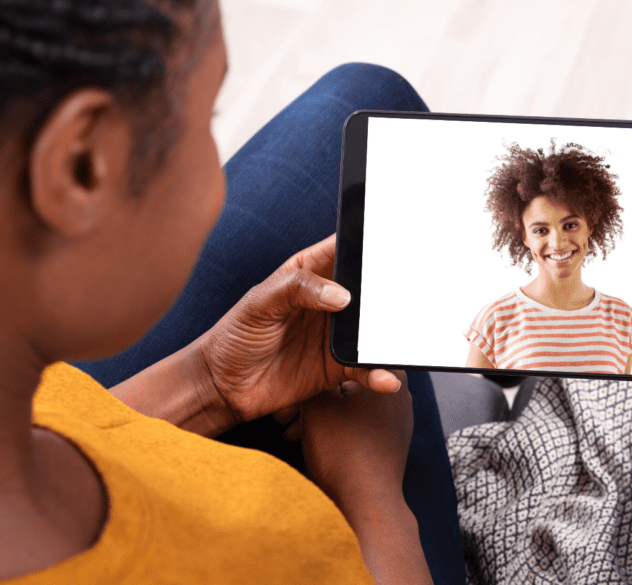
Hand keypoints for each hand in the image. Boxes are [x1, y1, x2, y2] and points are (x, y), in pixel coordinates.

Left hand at [198, 234, 403, 427]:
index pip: (344, 250)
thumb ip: (297, 289)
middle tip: (409, 294)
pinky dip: (377, 372)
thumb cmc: (234, 335)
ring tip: (400, 339)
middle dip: (388, 291)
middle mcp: (329, 301)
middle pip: (368, 290)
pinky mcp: (338, 366)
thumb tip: (341, 295)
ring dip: (388, 334)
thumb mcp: (259, 303)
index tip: (389, 246)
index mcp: (309, 273)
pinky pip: (365, 367)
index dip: (367, 245)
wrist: (222, 387)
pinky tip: (385, 377)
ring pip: (373, 329)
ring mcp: (335, 334)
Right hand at [299, 374, 412, 519]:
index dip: (309, 380)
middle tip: (291, 421)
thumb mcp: (315, 408)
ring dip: (323, 418)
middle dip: (315, 402)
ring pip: (350, 405)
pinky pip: (361, 423)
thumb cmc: (345, 455)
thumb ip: (312, 381)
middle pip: (344, 385)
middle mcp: (399, 389)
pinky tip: (321, 444)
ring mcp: (399, 414)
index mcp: (386, 372)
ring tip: (299, 435)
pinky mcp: (394, 435)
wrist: (368, 500)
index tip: (295, 398)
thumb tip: (306, 370)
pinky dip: (340, 429)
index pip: (338, 362)